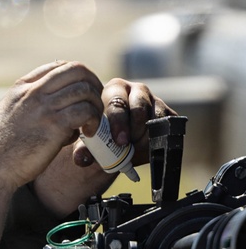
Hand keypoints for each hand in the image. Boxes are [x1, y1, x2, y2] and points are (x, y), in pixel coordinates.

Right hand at [0, 60, 104, 200]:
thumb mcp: (9, 116)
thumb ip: (28, 106)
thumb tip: (51, 108)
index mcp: (22, 87)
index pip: (59, 66)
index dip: (78, 77)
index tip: (83, 93)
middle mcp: (33, 92)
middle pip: (76, 70)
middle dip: (93, 84)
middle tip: (96, 103)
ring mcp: (43, 107)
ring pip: (84, 90)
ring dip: (96, 105)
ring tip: (93, 122)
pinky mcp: (53, 126)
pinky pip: (85, 112)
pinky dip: (93, 120)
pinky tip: (89, 133)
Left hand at [34, 77, 174, 216]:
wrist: (117, 144)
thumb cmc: (99, 137)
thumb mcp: (89, 143)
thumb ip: (83, 149)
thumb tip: (81, 159)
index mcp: (114, 89)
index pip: (117, 101)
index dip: (118, 122)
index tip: (119, 141)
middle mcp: (136, 90)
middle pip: (139, 107)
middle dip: (134, 130)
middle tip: (128, 146)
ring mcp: (154, 100)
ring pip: (155, 118)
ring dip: (145, 137)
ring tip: (134, 150)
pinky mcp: (168, 113)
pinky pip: (167, 127)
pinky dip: (157, 141)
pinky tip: (145, 149)